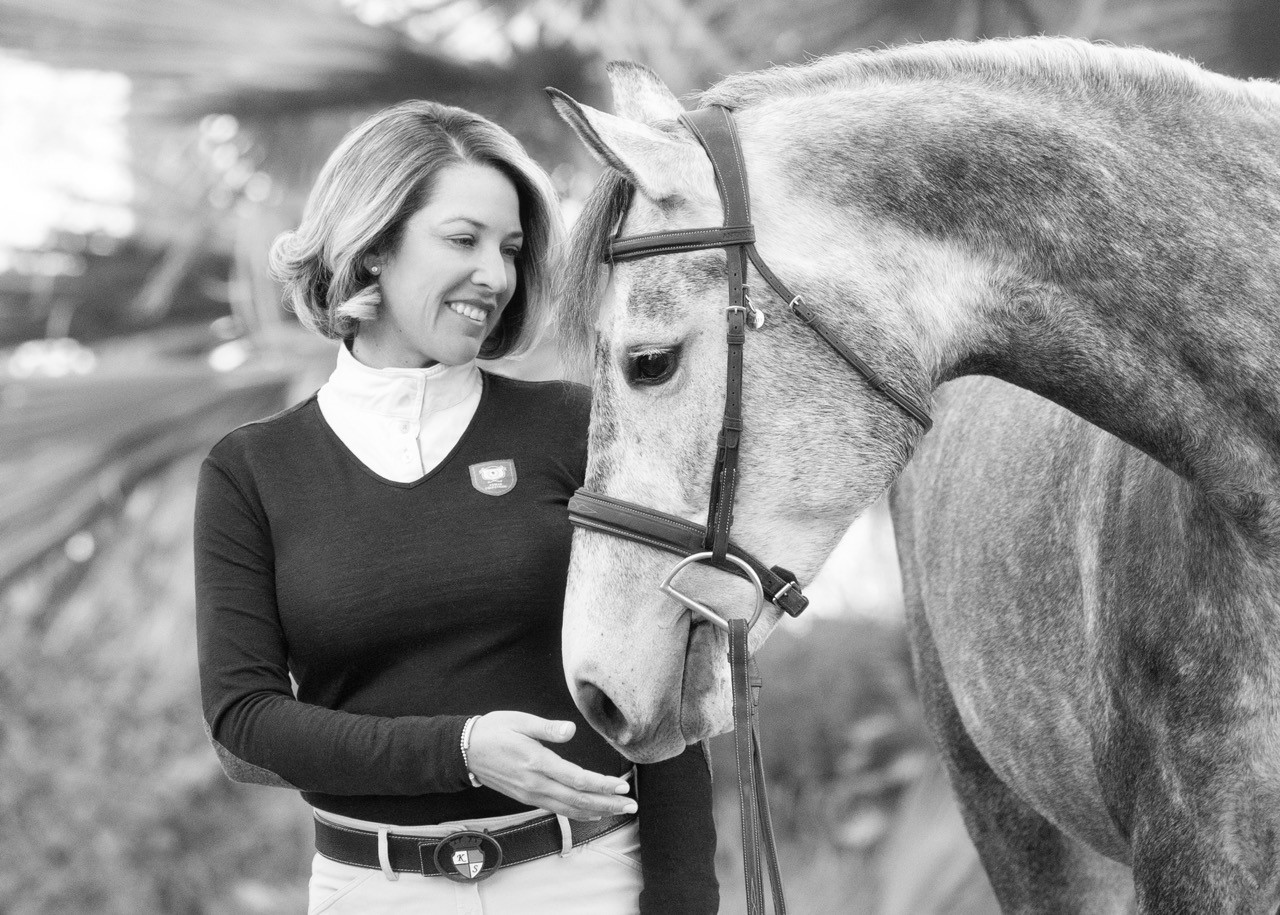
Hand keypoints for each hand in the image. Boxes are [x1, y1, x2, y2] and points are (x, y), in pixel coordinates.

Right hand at [466, 711, 636, 820]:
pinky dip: (577, 813)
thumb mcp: (519, 721)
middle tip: (631, 805)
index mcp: (537, 762)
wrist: (465, 751)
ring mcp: (531, 793)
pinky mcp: (527, 797)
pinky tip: (591, 814)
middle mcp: (535, 783)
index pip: (576, 779)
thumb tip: (570, 730)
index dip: (601, 785)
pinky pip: (557, 809)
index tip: (622, 786)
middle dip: (607, 803)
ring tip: (618, 811)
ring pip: (569, 808)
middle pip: (578, 799)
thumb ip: (546, 728)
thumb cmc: (494, 730)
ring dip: (596, 811)